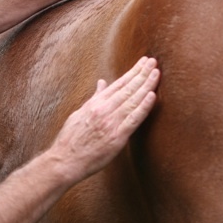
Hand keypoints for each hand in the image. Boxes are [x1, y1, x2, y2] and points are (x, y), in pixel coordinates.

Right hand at [50, 56, 159, 182]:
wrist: (65, 160)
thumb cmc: (71, 138)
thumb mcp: (80, 113)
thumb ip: (94, 98)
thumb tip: (102, 83)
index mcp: (95, 103)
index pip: (118, 84)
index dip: (133, 72)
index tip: (143, 63)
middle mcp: (103, 110)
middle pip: (127, 88)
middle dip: (142, 74)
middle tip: (153, 62)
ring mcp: (111, 123)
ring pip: (132, 100)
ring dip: (146, 85)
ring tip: (156, 73)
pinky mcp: (117, 137)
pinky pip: (133, 120)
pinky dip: (143, 107)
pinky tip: (152, 96)